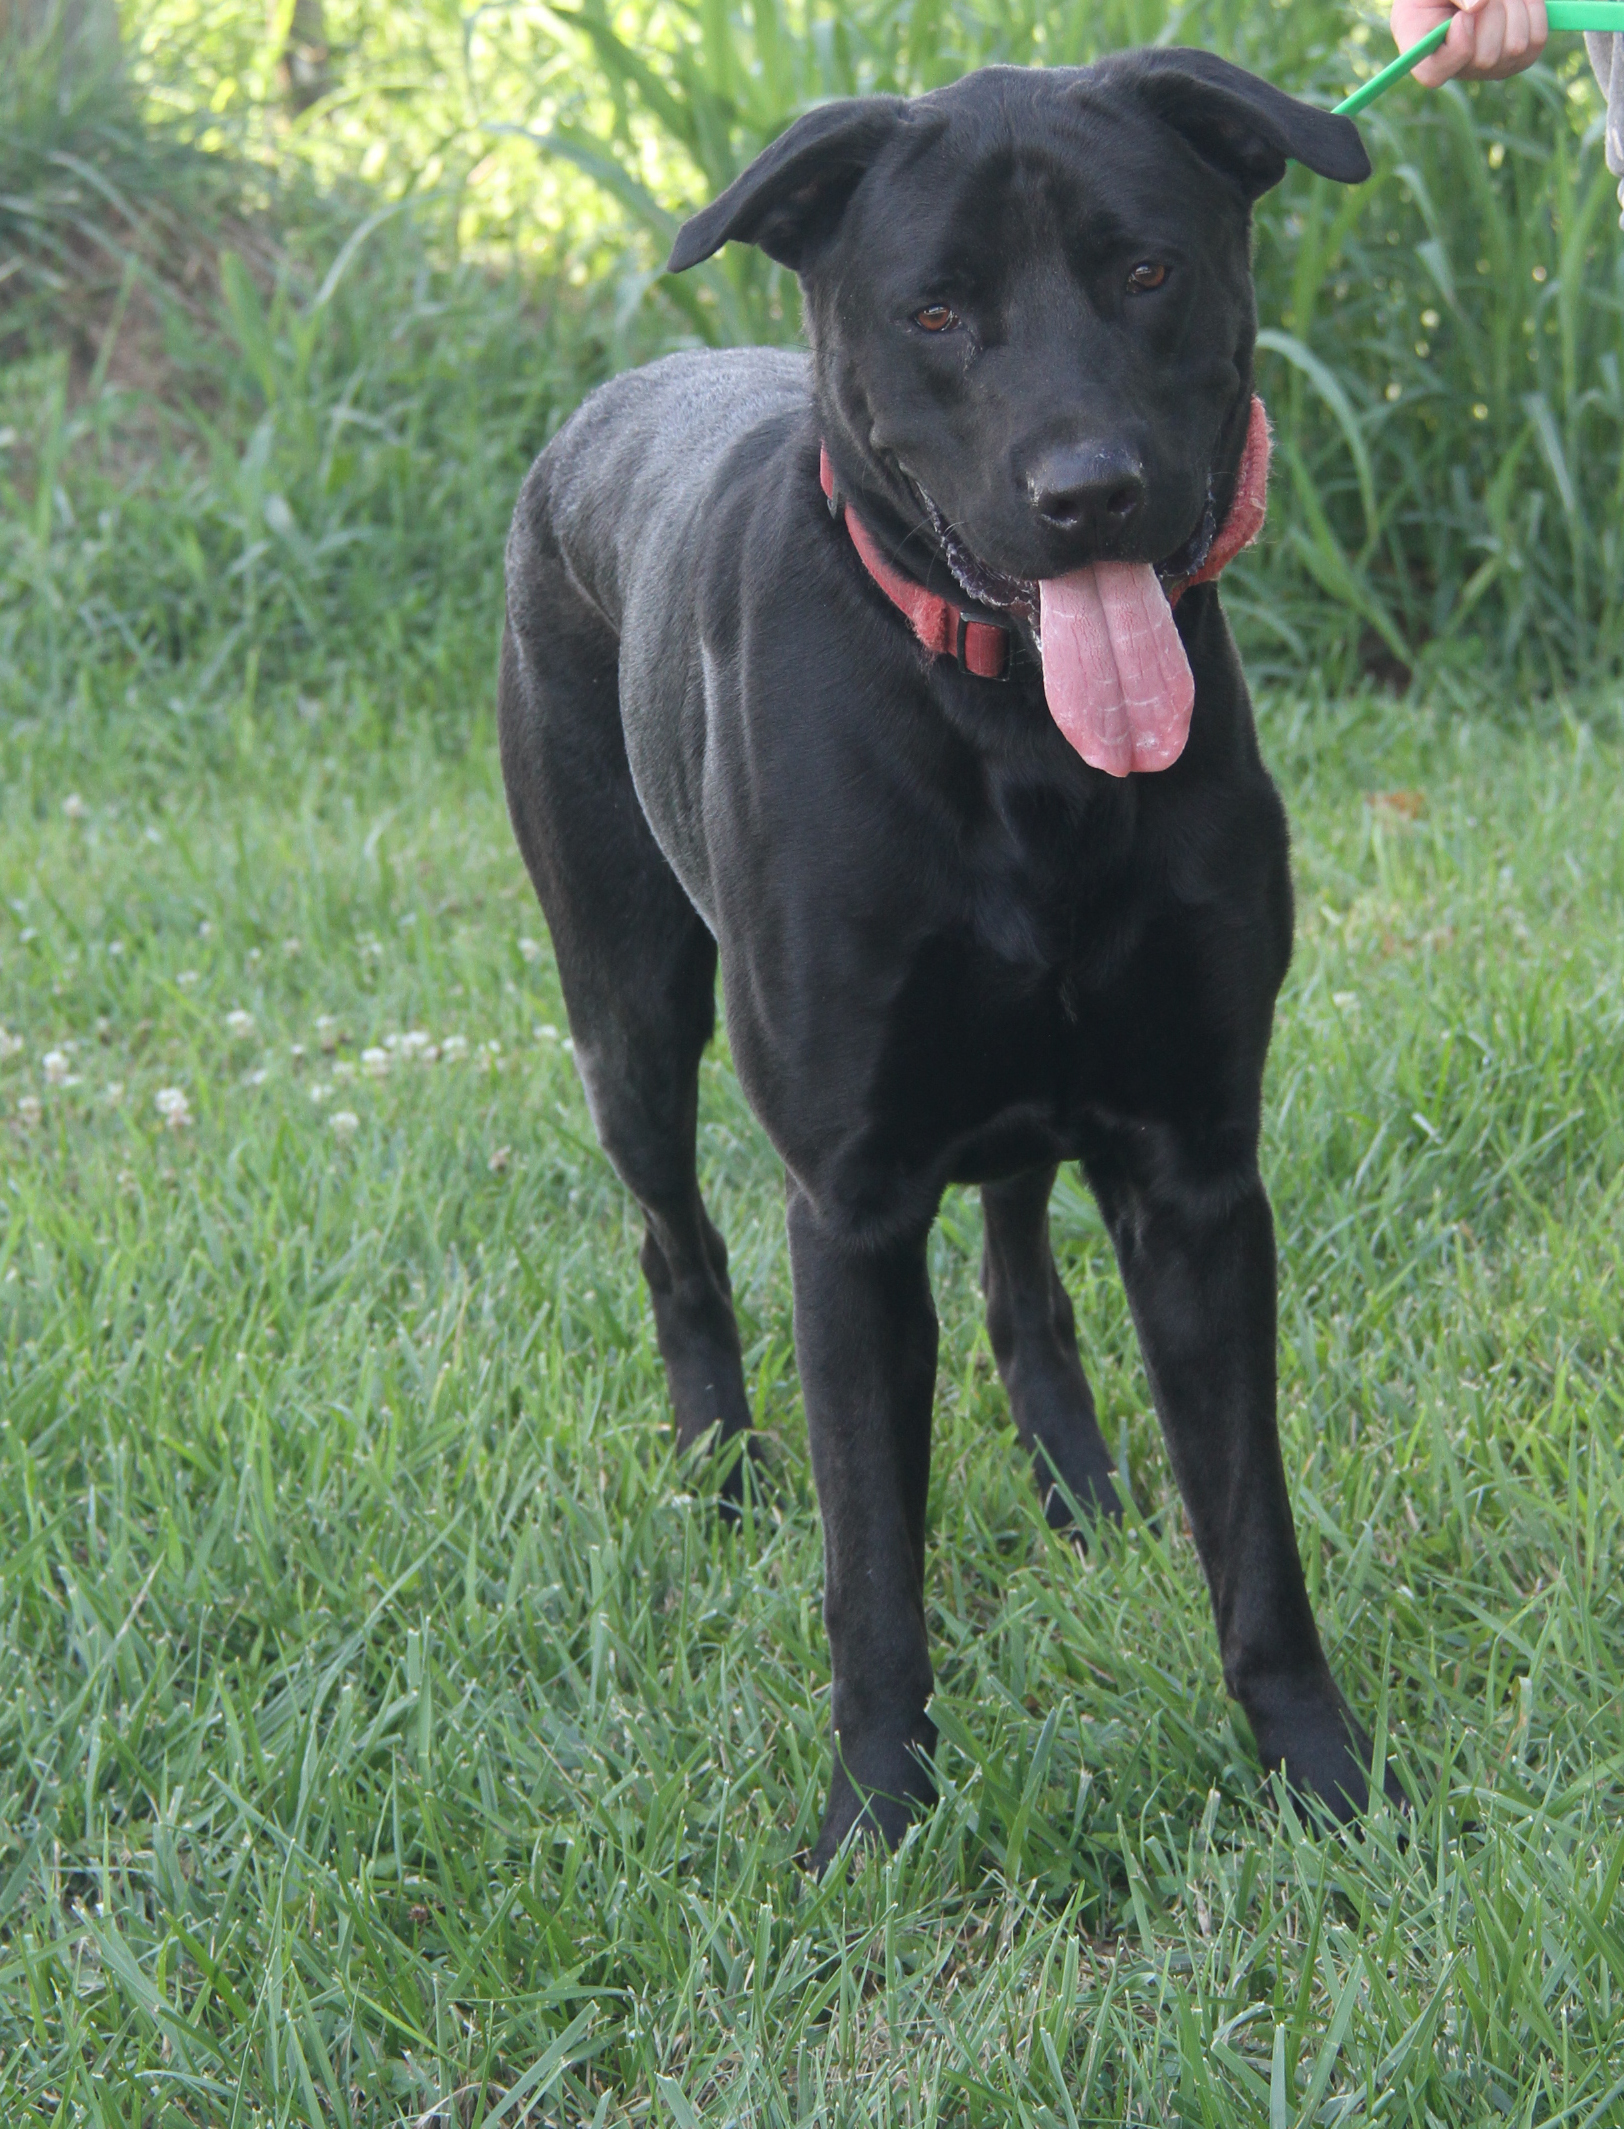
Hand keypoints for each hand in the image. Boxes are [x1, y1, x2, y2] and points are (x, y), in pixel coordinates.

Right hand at [1391, 0, 1548, 82]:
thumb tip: (1480, 4)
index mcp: (1425, 57)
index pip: (1436, 74)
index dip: (1457, 44)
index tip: (1460, 16)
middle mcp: (1459, 72)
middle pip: (1485, 56)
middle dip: (1491, 11)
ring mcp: (1491, 68)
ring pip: (1515, 46)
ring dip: (1512, 5)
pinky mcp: (1520, 57)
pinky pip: (1536, 38)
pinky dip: (1533, 8)